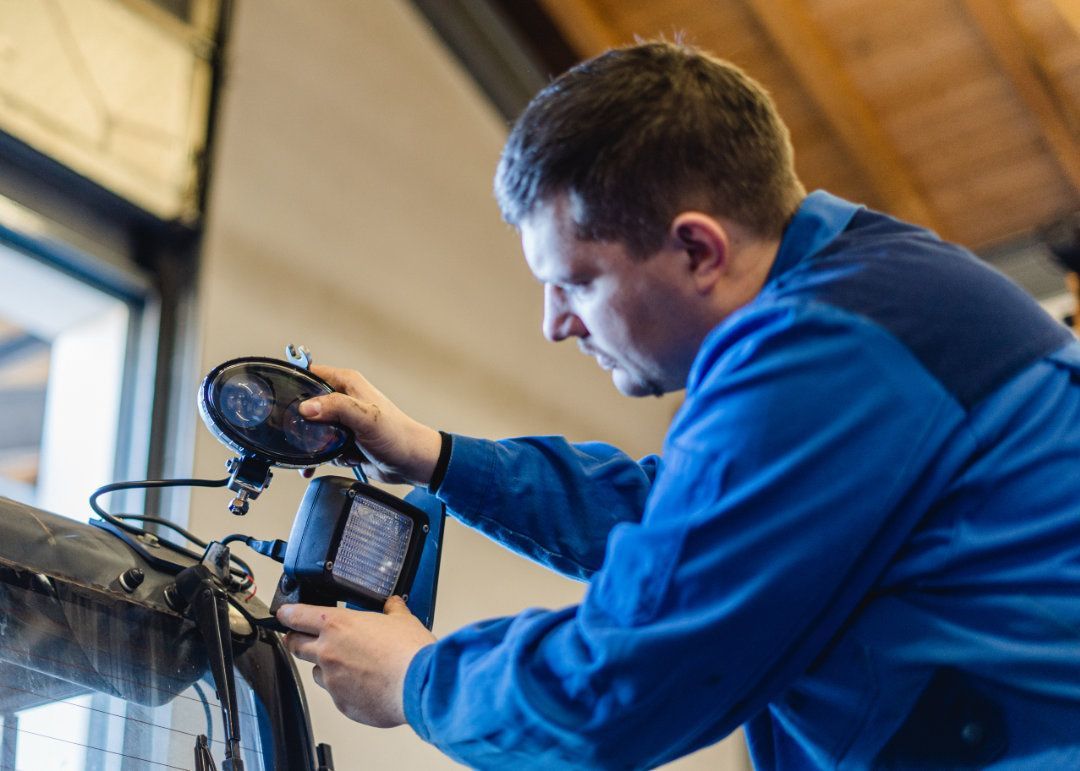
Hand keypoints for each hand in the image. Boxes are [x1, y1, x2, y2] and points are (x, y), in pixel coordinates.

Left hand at [279, 598, 435, 726]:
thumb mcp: (402, 619)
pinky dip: (345, 689)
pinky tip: (365, 685)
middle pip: (295, 645)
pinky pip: (336, 694)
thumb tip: (393, 604)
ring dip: (324, 667)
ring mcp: (332, 681)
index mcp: (337, 625)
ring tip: (348, 665)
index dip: (287, 614)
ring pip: (316, 673)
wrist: (418, 685)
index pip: (296, 616)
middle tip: (304, 638)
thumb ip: (392, 610)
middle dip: (296, 640)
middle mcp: (327, 652)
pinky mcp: (341, 704)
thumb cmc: (409, 652)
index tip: (284, 614)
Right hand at [299, 365, 441, 485]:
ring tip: (313, 454)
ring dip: (310, 444)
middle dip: (299, 423)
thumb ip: (337, 408)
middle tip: (293, 436)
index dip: (294, 385)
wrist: (412, 463)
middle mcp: (343, 399)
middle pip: (306, 405)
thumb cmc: (398, 435)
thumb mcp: (366, 418)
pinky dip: (319, 458)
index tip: (280, 401)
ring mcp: (343, 421)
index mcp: (347, 384)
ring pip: (312, 429)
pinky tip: (315, 466)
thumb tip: (307, 408)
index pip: (310, 375)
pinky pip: (322, 447)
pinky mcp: (344, 440)